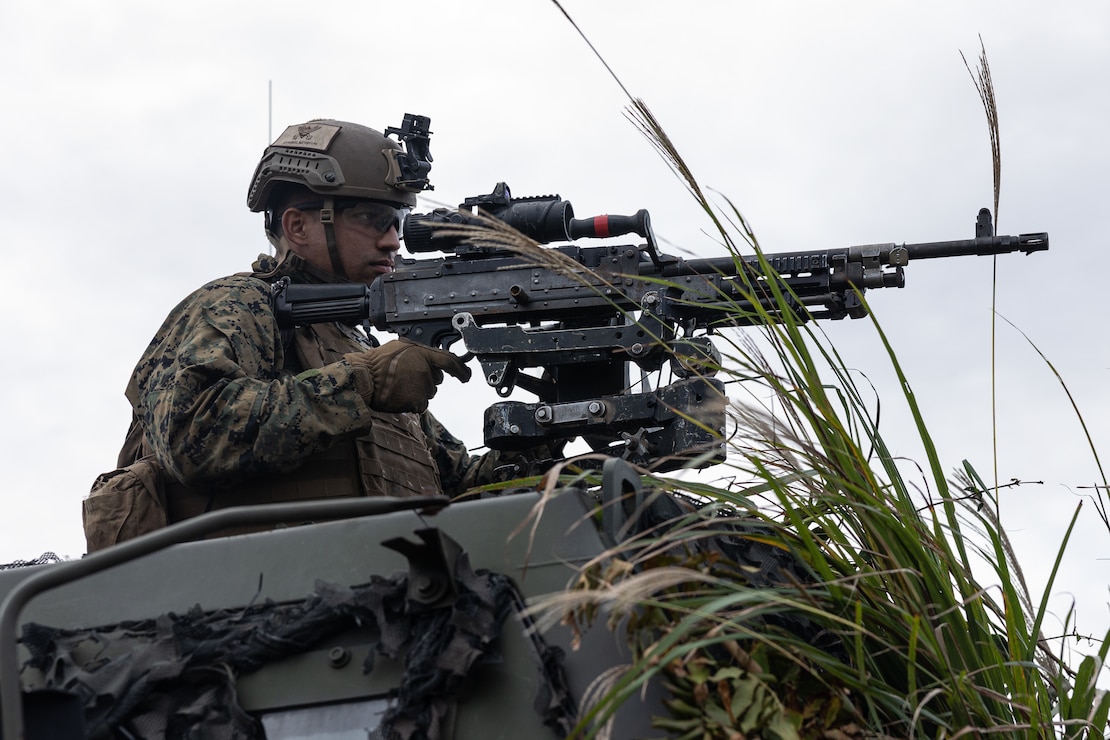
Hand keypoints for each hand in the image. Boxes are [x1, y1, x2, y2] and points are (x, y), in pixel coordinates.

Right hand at [345, 339, 470, 412]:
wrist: (365, 378)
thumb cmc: (377, 362)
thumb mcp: (400, 346)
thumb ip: (417, 351)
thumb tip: (425, 355)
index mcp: (423, 354)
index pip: (450, 361)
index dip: (461, 369)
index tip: (466, 375)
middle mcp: (426, 370)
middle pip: (436, 379)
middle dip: (426, 379)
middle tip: (407, 377)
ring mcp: (422, 387)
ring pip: (429, 393)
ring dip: (418, 391)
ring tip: (400, 386)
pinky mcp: (416, 401)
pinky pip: (421, 405)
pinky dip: (412, 403)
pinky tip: (400, 395)